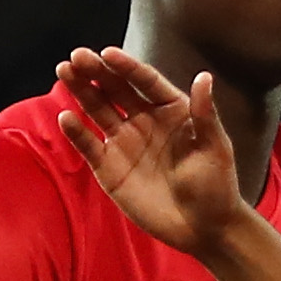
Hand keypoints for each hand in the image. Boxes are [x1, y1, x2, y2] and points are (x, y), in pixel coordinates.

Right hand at [53, 48, 254, 258]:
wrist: (203, 228)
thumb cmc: (216, 185)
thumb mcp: (215, 148)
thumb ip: (205, 114)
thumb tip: (204, 77)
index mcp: (171, 109)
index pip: (145, 81)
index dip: (126, 67)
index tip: (107, 53)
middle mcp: (144, 120)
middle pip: (116, 89)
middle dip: (96, 72)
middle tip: (76, 56)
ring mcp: (125, 142)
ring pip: (98, 110)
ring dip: (81, 91)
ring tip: (64, 71)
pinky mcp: (109, 167)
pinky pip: (89, 145)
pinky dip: (77, 132)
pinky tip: (66, 116)